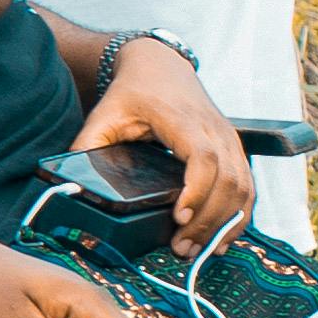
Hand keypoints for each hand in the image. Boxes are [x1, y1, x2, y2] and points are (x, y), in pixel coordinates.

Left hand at [74, 37, 254, 249]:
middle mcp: (214, 129)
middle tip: (183, 248)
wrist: (161, 67)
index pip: (204, 157)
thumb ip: (87, 145)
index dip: (197, 191)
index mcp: (182, 119)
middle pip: (228, 180)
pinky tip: (222, 238)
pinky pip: (247, 187)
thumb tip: (71, 183)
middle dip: (208, 221)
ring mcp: (229, 139)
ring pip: (243, 187)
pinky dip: (239, 215)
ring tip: (200, 250)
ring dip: (226, 223)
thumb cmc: (133, 91)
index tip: (178, 218)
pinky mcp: (234, 149)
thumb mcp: (104, 113)